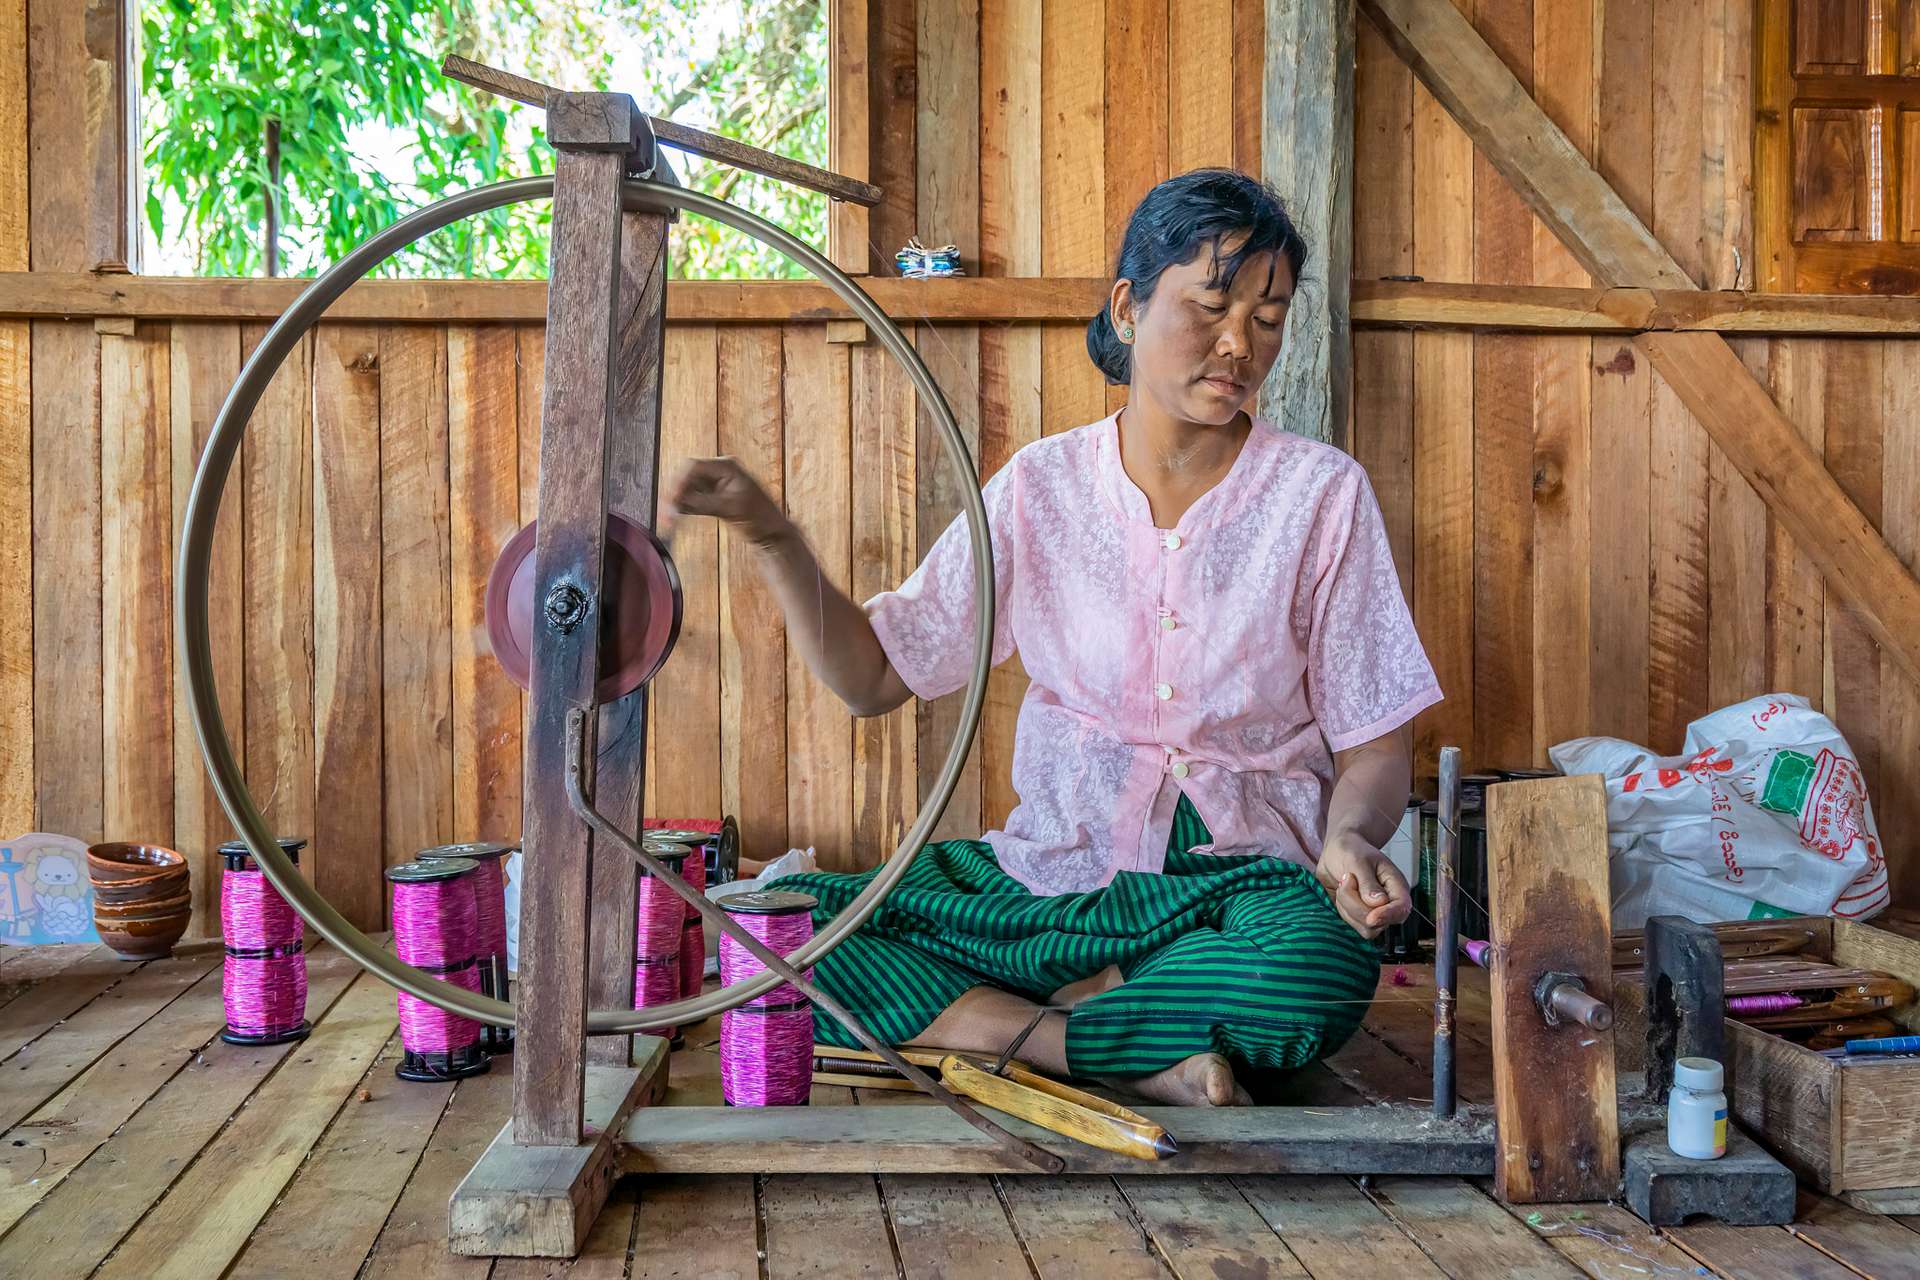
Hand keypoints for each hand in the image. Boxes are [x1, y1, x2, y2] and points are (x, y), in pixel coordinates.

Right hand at [664, 457, 787, 545]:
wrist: (771, 535)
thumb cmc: (761, 518)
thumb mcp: (730, 508)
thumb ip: (703, 502)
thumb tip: (678, 501)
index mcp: (727, 466)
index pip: (694, 467)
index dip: (679, 482)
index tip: (671, 499)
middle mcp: (719, 472)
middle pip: (686, 477)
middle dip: (674, 493)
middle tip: (665, 512)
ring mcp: (715, 485)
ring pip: (686, 489)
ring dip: (675, 503)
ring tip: (667, 520)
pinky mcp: (712, 499)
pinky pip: (691, 500)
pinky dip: (682, 509)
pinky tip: (674, 519)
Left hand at [1314, 832, 1411, 938]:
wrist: (1338, 850)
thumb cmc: (1352, 850)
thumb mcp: (1358, 861)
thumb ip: (1368, 883)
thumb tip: (1379, 903)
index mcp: (1396, 887)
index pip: (1401, 909)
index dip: (1387, 916)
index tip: (1371, 917)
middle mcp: (1388, 904)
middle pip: (1377, 923)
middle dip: (1355, 904)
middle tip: (1347, 879)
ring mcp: (1373, 913)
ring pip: (1363, 927)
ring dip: (1346, 906)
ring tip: (1344, 884)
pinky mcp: (1358, 917)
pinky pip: (1350, 925)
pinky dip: (1341, 910)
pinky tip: (1341, 893)